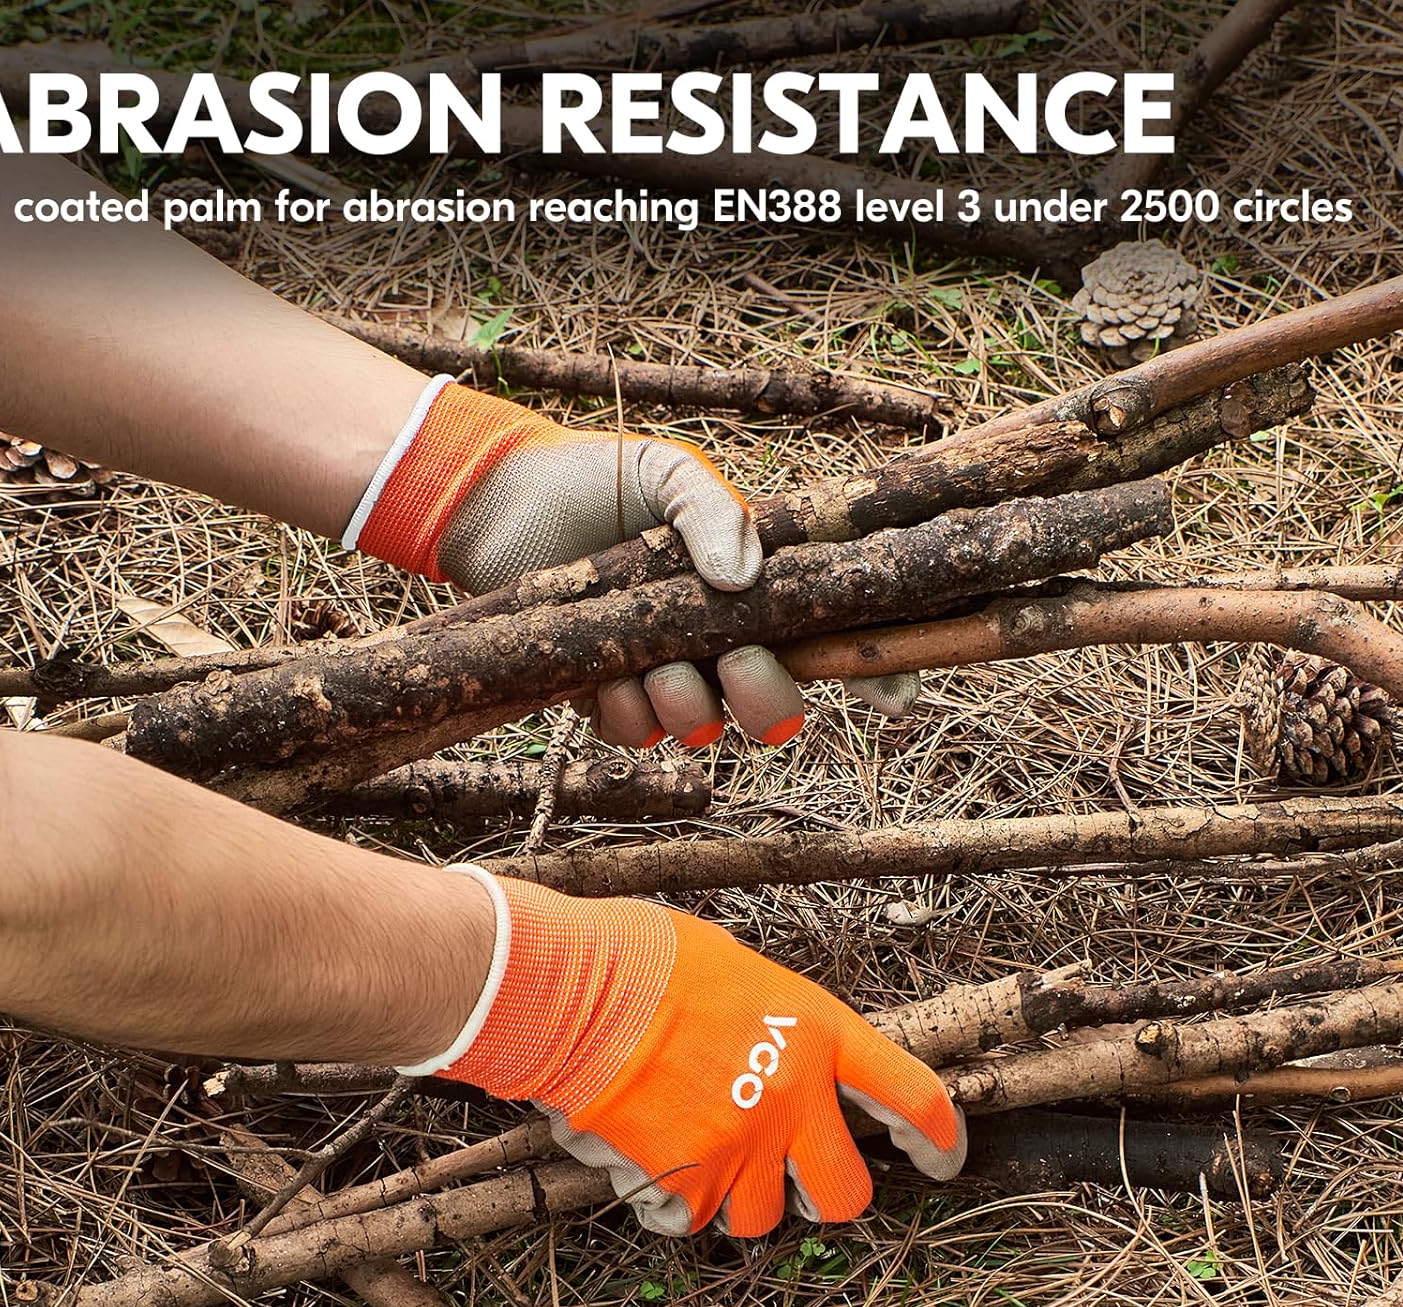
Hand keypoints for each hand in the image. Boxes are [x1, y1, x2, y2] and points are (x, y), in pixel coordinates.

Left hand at [345, 376, 921, 746]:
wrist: (503, 501)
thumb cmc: (596, 479)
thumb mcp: (668, 474)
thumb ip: (715, 513)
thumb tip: (744, 582)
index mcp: (752, 589)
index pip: (827, 638)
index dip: (873, 676)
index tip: (898, 704)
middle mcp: (716, 639)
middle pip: (776, 708)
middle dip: (768, 701)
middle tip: (737, 661)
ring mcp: (663, 671)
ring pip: (705, 728)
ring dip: (687, 707)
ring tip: (654, 662)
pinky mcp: (605, 694)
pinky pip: (636, 735)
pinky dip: (628, 715)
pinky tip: (608, 674)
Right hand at [400, 868, 965, 1236]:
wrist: (574, 991)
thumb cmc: (644, 958)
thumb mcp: (735, 968)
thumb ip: (770, 1021)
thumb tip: (766, 1047)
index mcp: (816, 1033)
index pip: (910, 1095)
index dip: (938, 1136)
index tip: (943, 1158)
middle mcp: (793, 1101)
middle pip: (847, 1194)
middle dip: (829, 1196)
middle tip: (802, 1182)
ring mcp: (741, 1150)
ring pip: (764, 1219)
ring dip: (740, 1198)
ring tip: (701, 1155)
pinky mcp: (684, 1185)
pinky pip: (693, 1222)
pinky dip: (674, 1202)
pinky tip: (647, 1158)